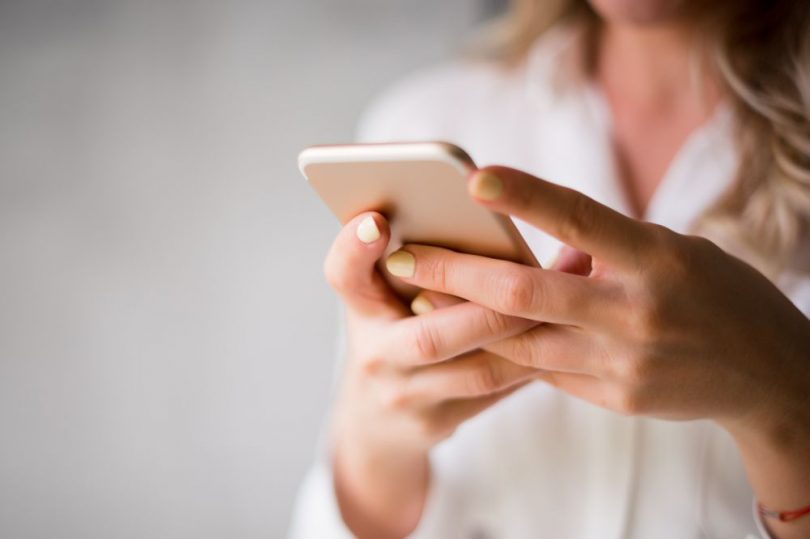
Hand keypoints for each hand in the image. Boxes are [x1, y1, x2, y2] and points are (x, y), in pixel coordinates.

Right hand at [324, 211, 538, 537]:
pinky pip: (495, 392)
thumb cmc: (392, 333)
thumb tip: (486, 210)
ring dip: (527, 338)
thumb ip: (417, 261)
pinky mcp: (435, 424)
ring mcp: (404, 396)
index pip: (344, 274)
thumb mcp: (385, 296)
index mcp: (359, 308)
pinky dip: (531, 363)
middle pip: (431, 336)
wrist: (375, 420)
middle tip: (538, 277)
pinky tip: (563, 338)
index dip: (354, 248)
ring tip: (567, 303)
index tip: (378, 221)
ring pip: (478, 371)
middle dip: (492, 309)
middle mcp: (374, 355)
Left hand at [385, 165, 809, 428]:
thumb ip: (606, 250)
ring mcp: (624, 363)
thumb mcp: (673, 253)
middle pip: (526, 293)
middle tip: (400, 254)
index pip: (582, 219)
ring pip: (520, 341)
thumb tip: (539, 250)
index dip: (526, 197)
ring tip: (417, 294)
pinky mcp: (615, 398)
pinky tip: (470, 332)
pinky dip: (506, 348)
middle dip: (454, 272)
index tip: (473, 178)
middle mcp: (637, 312)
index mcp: (658, 259)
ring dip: (463, 318)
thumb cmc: (716, 294)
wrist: (767, 376)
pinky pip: (544, 371)